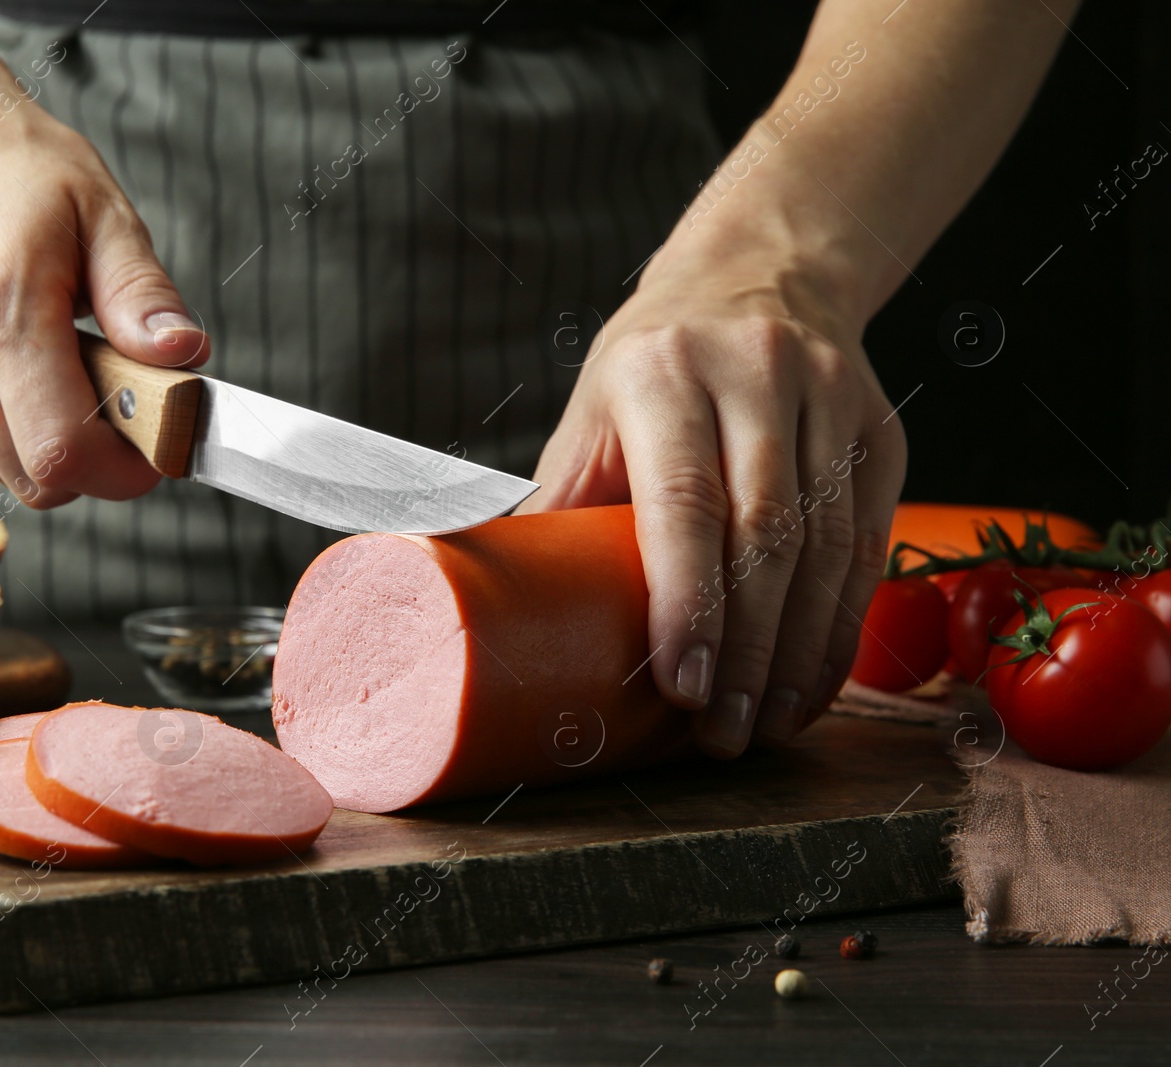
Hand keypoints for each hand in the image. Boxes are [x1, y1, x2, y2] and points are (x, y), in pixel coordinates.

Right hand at [0, 40, 206, 506]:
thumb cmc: (14, 175)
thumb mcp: (103, 214)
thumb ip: (142, 295)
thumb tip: (183, 356)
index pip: (60, 450)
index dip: (119, 471)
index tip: (151, 452)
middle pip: (32, 476)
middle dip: (87, 454)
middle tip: (102, 388)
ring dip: (34, 438)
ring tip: (36, 359)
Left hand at [522, 237, 906, 756]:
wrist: (762, 272)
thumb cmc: (653, 364)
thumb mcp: (592, 415)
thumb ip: (557, 506)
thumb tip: (488, 608)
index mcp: (664, 372)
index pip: (684, 502)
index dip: (687, 602)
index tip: (683, 688)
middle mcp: (757, 376)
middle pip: (765, 536)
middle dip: (746, 649)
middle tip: (723, 734)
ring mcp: (832, 398)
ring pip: (828, 547)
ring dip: (799, 651)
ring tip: (765, 724)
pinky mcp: (883, 429)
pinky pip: (869, 540)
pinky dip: (843, 621)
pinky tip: (814, 678)